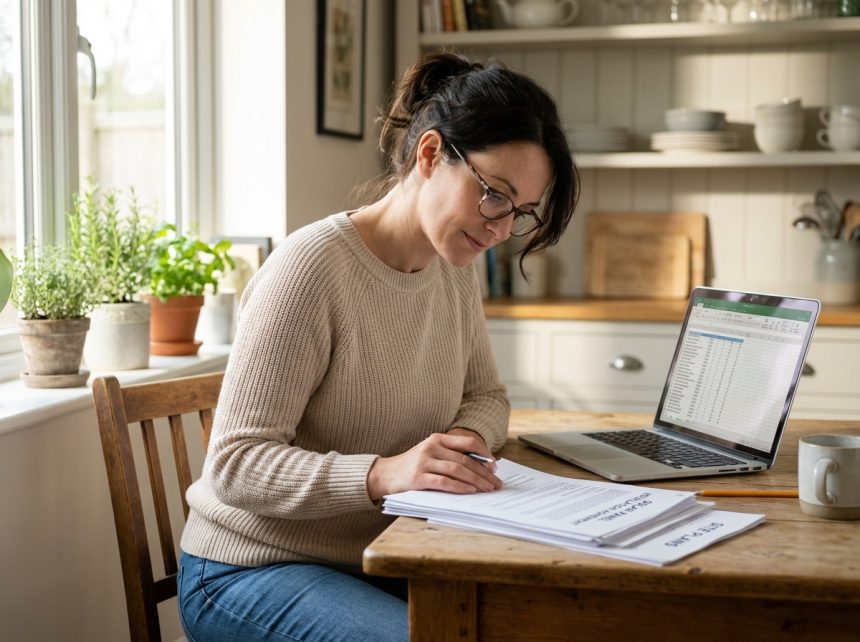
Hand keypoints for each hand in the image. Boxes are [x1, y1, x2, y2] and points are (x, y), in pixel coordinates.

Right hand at [367, 431, 502, 499]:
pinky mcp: (418, 478)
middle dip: (484, 473)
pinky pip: (444, 482)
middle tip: (496, 483)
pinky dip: (459, 487)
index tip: (494, 466)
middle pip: (465, 459)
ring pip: (457, 470)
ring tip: (487, 489)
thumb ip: (451, 455)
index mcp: (437, 438)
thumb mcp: (431, 453)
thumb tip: (481, 467)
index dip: (484, 454)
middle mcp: (431, 447)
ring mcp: (424, 462)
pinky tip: (470, 491)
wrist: (385, 474)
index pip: (468, 442)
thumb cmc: (413, 465)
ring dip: (476, 481)